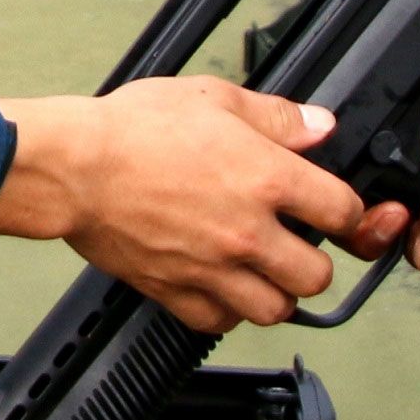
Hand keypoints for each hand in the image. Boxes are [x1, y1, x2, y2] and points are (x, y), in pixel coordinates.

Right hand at [0, 76, 401, 330]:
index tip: (333, 208)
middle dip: (314, 260)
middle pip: (318, 275)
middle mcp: (247, 231)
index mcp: (265, 178)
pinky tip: (220, 284)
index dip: (347, 210)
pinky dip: (227, 309)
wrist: (73, 169)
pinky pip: (221, 322)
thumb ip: (276, 117)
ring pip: (276, 309)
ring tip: (262, 270)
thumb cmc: (132, 130)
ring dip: (276, 292)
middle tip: (297, 244)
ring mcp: (213, 268)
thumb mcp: (213, 98)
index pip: (343, 211)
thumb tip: (319, 127)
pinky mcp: (176, 291)